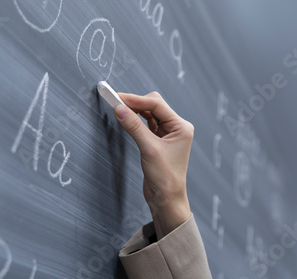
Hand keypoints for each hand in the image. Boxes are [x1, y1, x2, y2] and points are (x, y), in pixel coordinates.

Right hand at [114, 92, 192, 239]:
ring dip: (134, 111)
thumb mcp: (149, 149)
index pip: (156, 105)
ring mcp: (167, 133)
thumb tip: (119, 109)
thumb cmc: (165, 178)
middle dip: (135, 103)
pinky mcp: (157, 140)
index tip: (118, 97)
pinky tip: (125, 119)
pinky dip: (135, 120)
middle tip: (115, 102)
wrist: (166, 199)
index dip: (136, 99)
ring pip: (148, 113)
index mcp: (181, 127)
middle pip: (153, 105)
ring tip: (118, 108)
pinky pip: (145, 123)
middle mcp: (176, 127)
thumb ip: (133, 126)